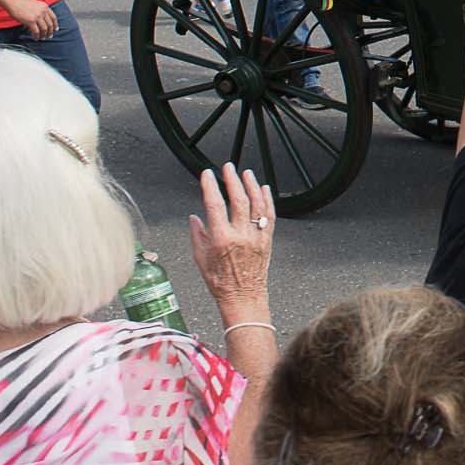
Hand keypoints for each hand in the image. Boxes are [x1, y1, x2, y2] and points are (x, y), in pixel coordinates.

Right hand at [9, 0, 59, 38]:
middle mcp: (43, 11)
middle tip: (49, 36)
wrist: (13, 1)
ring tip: (42, 38)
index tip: (55, 29)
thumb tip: (41, 21)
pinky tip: (35, 38)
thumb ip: (40, 11)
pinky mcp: (31, 21)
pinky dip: (36, 36)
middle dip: (50, 32)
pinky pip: (36, 31)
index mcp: (45, 6)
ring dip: (43, 35)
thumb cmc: (21, 3)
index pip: (53, 17)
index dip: (55, 25)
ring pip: (44, 29)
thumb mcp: (35, 4)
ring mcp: (37, 16)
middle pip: (50, 24)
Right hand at [188, 164, 273, 321]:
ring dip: (252, 185)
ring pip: (257, 204)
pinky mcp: (267, 239)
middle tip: (228, 167)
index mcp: (221, 239)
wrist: (243, 297)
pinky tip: (264, 188)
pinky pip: (270, 215)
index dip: (210, 186)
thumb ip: (196, 234)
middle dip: (232, 180)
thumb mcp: (200, 258)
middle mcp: (240, 235)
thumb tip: (194, 216)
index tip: (207, 174)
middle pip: (238, 199)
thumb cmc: (220, 281)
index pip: (214, 205)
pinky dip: (268, 200)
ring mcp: (256, 236)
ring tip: (246, 173)